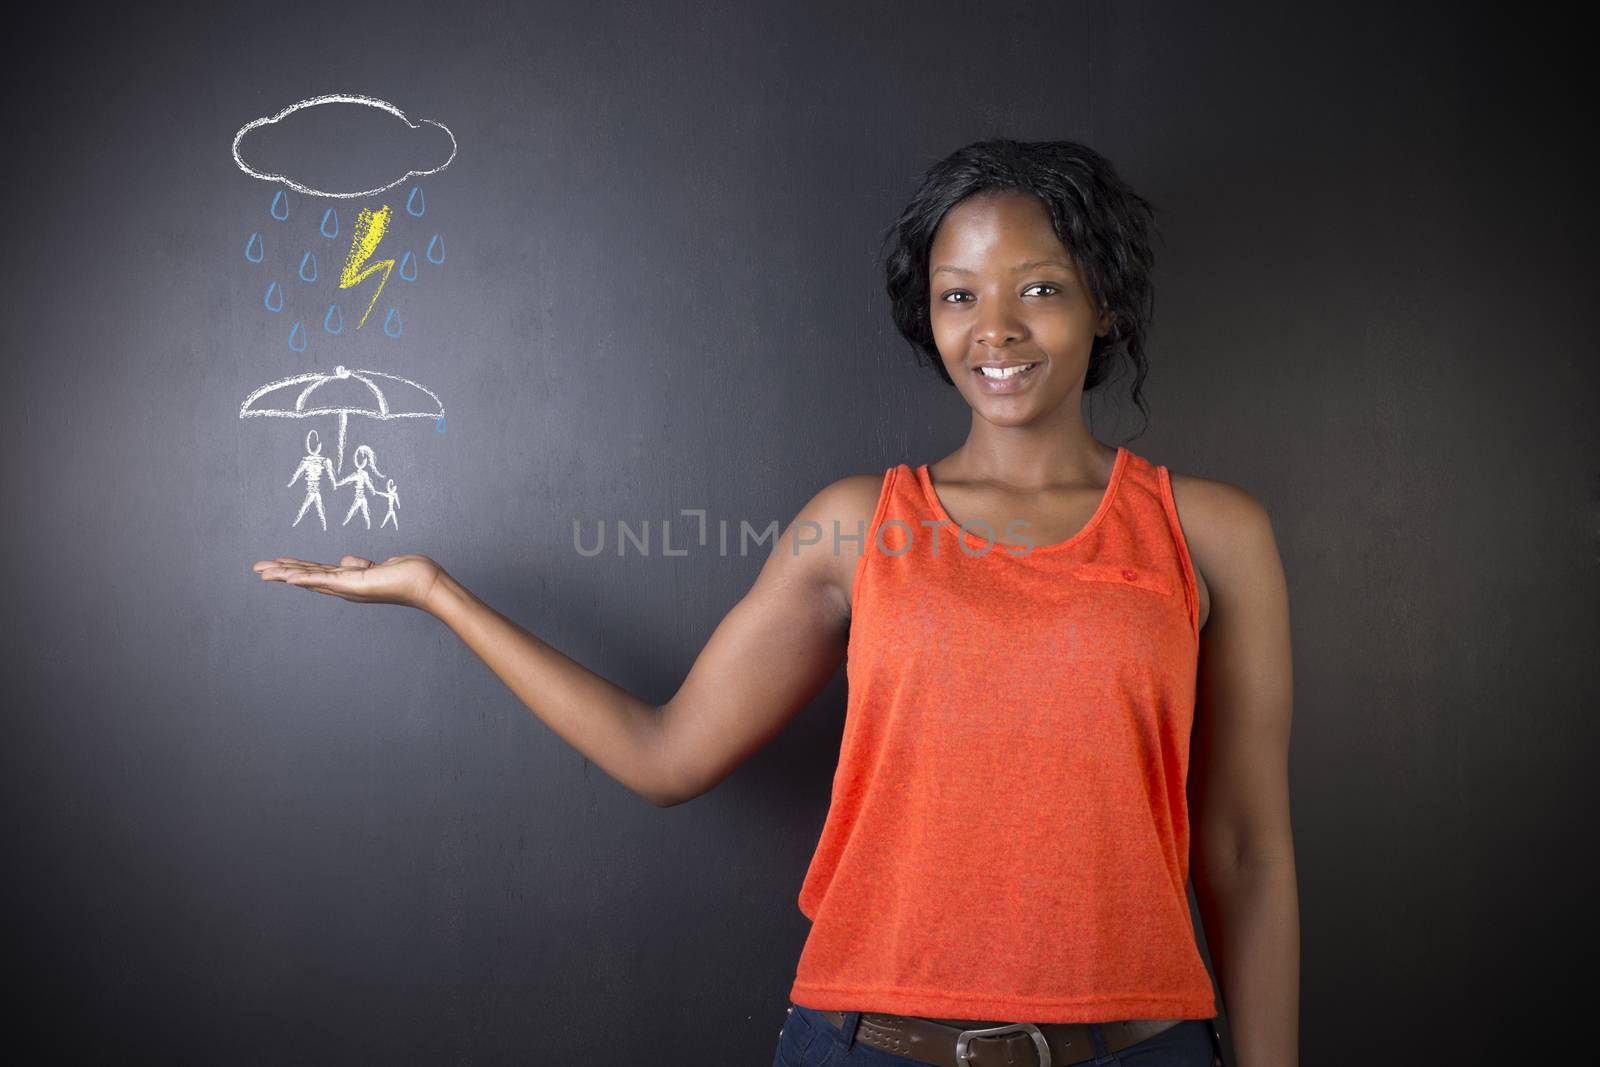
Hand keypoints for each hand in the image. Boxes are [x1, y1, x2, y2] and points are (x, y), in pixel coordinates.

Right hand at [252, 554, 444, 610]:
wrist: (426, 583)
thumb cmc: (409, 574)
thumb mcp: (378, 566)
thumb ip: (359, 565)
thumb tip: (344, 560)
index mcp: (349, 580)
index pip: (317, 572)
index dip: (296, 567)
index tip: (276, 563)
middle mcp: (345, 586)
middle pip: (307, 577)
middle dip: (281, 572)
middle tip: (257, 568)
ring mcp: (348, 587)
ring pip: (310, 578)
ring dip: (285, 574)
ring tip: (263, 571)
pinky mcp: (353, 584)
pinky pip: (324, 581)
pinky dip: (305, 579)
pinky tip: (287, 578)